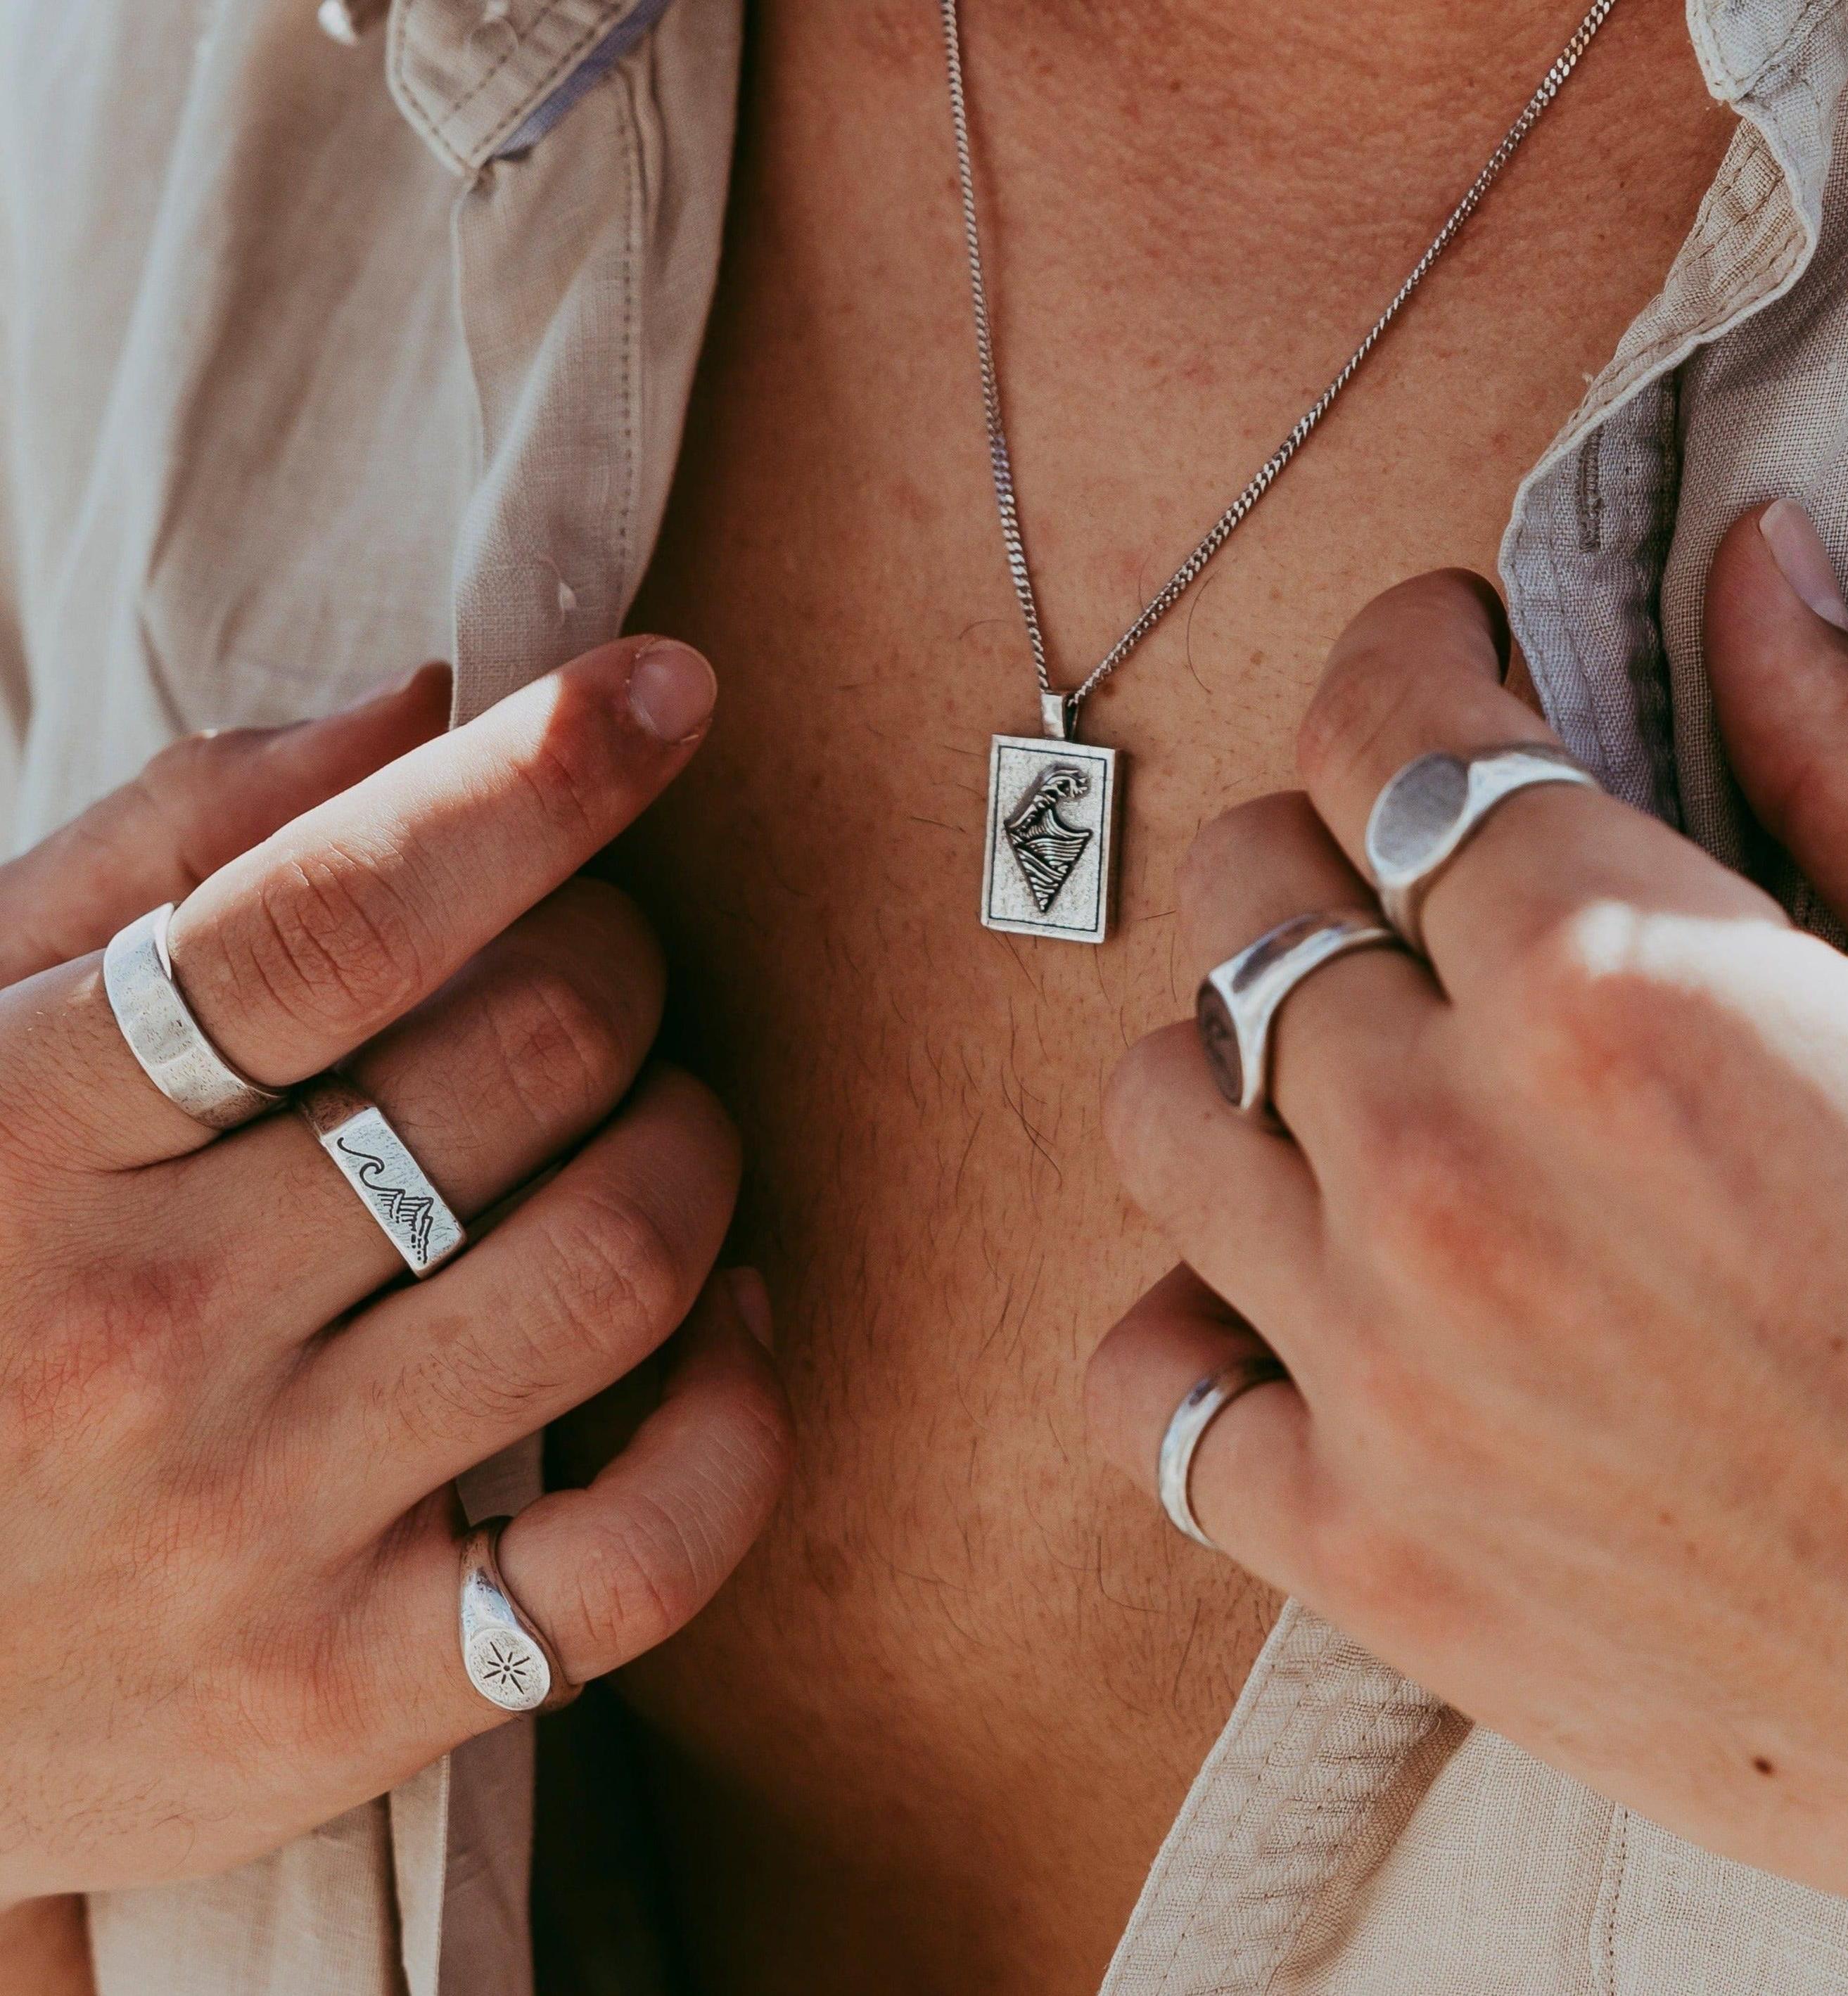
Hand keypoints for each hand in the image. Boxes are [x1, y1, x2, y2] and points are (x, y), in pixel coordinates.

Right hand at [0, 639, 787, 1901]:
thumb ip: (169, 856)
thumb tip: (428, 707)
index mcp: (22, 1132)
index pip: (336, 911)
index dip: (537, 778)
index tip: (663, 692)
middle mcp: (141, 1331)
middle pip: (534, 1053)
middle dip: (620, 961)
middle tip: (595, 966)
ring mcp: (254, 1531)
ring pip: (622, 1254)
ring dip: (694, 1139)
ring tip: (649, 1119)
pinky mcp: (347, 1698)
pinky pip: (657, 1543)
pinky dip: (742, 1403)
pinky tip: (720, 1318)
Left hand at [1090, 503, 1847, 1964]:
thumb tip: (1756, 564)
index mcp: (1616, 992)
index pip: (1383, 732)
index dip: (1408, 662)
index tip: (1446, 670)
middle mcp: (1447, 1167)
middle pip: (1245, 901)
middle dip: (1329, 851)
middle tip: (1418, 887)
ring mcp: (1377, 1369)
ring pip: (1160, 1108)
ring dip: (1234, 1059)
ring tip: (1347, 1081)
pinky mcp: (1362, 1547)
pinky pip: (1147, 1386)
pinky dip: (1190, 1320)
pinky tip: (1283, 1295)